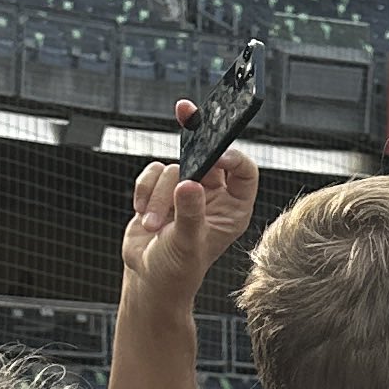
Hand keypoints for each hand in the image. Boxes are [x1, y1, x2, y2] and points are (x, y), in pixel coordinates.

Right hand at [120, 122, 259, 305]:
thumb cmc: (177, 270)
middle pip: (209, 155)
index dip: (232, 157)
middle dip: (195, 140)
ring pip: (174, 168)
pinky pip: (152, 172)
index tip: (215, 155)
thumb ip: (190, 214)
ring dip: (159, 196)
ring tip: (155, 225)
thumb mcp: (187, 244)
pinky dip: (144, 191)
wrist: (149, 278)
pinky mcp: (162, 189)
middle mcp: (214, 196)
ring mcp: (187, 191)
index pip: (244, 172)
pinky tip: (144, 215)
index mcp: (233, 209)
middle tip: (186, 111)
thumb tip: (189, 185)